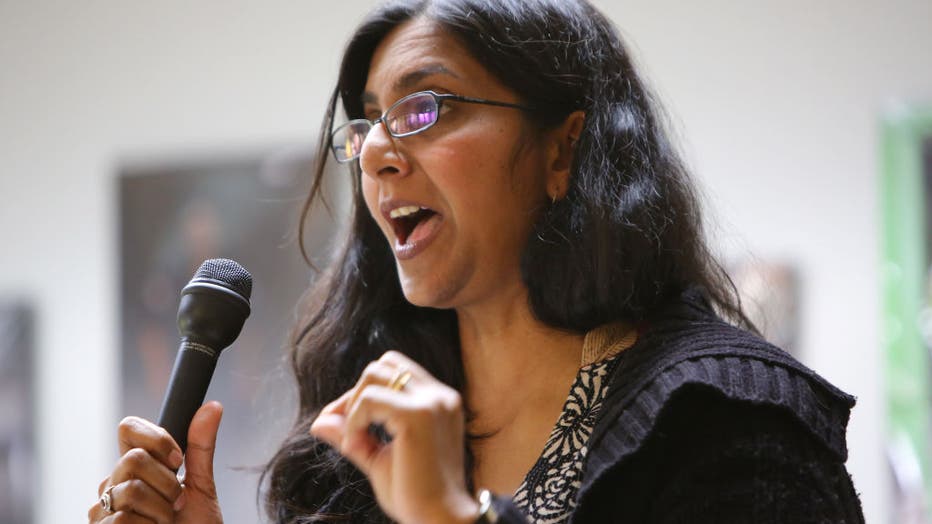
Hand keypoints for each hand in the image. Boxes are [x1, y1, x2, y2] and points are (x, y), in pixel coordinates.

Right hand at [88, 402, 224, 523]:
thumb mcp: (201, 486)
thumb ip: (201, 447)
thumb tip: (213, 405)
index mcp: (136, 467)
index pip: (128, 428)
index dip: (154, 438)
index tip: (177, 459)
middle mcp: (114, 484)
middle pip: (132, 459)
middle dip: (166, 482)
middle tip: (176, 503)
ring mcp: (102, 509)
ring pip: (130, 491)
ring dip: (161, 510)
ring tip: (166, 523)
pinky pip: (122, 519)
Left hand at [310, 351, 479, 523]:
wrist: (439, 519)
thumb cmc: (416, 494)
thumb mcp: (379, 458)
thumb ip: (353, 436)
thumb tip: (318, 422)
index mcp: (438, 401)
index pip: (394, 371)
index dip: (362, 393)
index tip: (345, 426)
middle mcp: (439, 395)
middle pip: (383, 364)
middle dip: (356, 393)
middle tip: (346, 431)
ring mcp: (431, 402)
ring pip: (375, 373)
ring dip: (354, 403)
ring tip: (354, 440)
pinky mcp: (418, 415)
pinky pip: (370, 398)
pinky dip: (355, 418)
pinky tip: (355, 445)